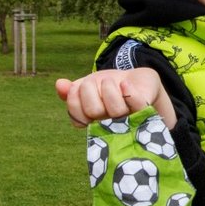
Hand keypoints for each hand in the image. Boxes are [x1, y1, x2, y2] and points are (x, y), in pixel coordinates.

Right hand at [55, 68, 176, 129]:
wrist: (138, 81)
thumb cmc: (109, 87)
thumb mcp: (87, 86)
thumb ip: (72, 90)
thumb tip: (59, 84)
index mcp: (93, 122)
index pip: (77, 119)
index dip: (73, 100)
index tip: (76, 87)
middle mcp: (110, 124)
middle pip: (94, 111)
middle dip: (89, 89)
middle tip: (94, 82)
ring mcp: (127, 118)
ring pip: (115, 109)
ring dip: (108, 88)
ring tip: (109, 80)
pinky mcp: (144, 110)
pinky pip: (137, 104)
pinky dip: (128, 91)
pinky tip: (124, 83)